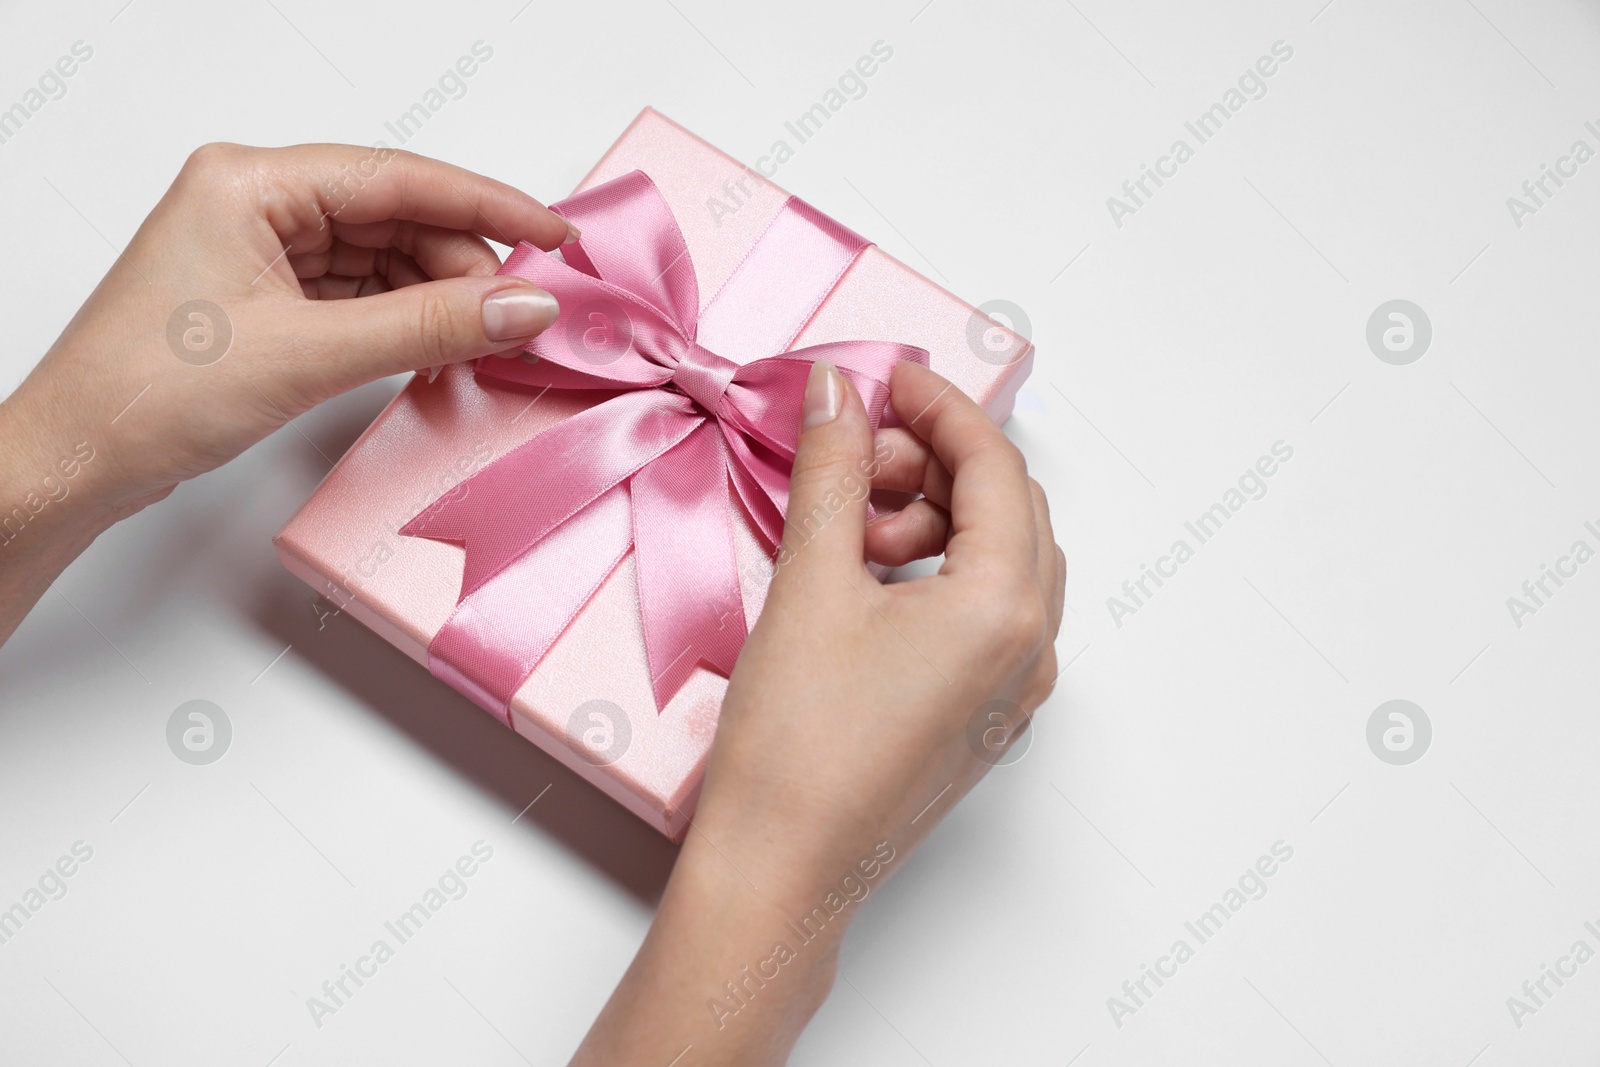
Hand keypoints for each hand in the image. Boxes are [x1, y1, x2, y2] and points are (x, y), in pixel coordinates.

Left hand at [3, 142, 569, 525]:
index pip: (399, 178)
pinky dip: (406, 321)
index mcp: (250, 182)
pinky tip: (441, 348)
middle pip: (397, 218)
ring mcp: (261, 250)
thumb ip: (429, 327)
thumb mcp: (310, 355)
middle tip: (523, 314)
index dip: (488, 206)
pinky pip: (361, 294)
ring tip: (487, 340)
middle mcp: (256, 203)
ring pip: (385, 259)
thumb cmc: (148, 394)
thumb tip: (521, 306)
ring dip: (439, 299)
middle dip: (465, 266)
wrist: (80, 461)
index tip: (553, 235)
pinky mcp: (267, 297)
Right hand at [702, 357, 1064, 900]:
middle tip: (856, 459)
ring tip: (851, 534)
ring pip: (1002, 562)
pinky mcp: (986, 718)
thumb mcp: (811, 585)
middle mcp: (1033, 648)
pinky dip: (939, 573)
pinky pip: (986, 614)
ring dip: (936, 520)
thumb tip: (838, 392)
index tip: (889, 377)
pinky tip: (868, 581)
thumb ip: (832, 472)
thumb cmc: (796, 744)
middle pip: (1011, 509)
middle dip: (936, 465)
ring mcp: (1016, 690)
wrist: (781, 874)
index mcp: (1006, 607)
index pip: (995, 467)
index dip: (940, 406)